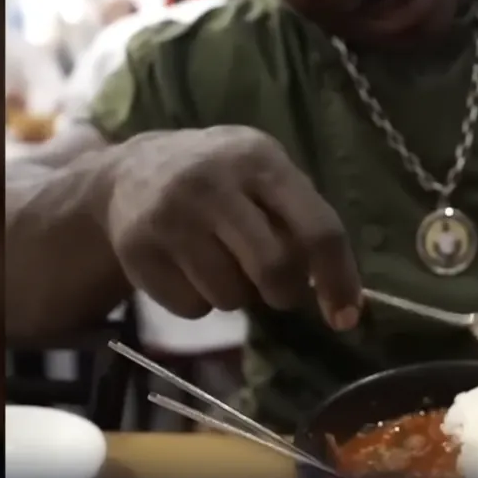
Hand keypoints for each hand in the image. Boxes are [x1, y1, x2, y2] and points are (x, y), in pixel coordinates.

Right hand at [103, 126, 361, 329]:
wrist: (130, 173)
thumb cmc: (221, 179)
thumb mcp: (264, 174)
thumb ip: (302, 220)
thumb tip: (340, 294)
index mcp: (260, 160)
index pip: (318, 228)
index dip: (338, 279)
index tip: (347, 317)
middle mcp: (213, 184)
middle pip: (274, 269)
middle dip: (285, 293)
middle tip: (279, 289)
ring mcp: (170, 217)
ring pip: (232, 297)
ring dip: (238, 295)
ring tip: (222, 263)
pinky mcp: (137, 251)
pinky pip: (193, 309)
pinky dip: (200, 302)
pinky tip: (188, 268)